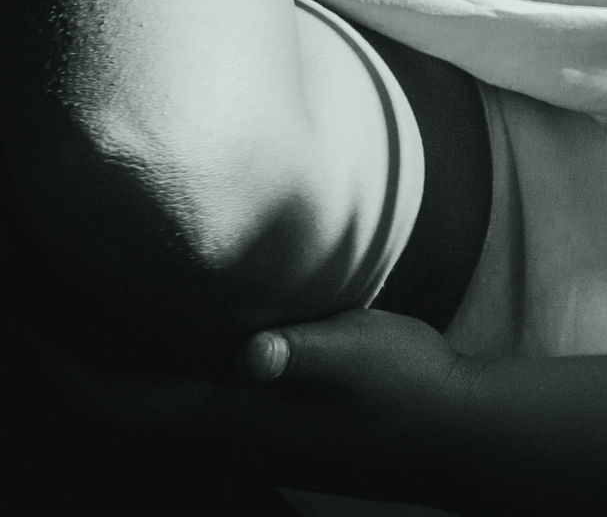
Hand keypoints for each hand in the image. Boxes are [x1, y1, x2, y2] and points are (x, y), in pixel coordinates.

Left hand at [23, 309, 481, 503]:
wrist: (451, 430)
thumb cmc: (406, 389)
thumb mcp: (360, 357)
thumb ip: (303, 352)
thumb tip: (252, 352)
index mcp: (232, 416)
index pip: (118, 401)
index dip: (65, 362)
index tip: (34, 306)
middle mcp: (224, 429)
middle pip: (118, 404)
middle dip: (73, 356)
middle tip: (51, 291)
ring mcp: (245, 428)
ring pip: (149, 401)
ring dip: (112, 360)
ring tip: (94, 295)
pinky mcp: (266, 419)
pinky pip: (182, 396)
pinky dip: (153, 363)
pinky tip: (171, 319)